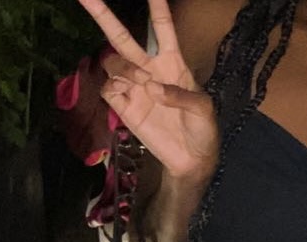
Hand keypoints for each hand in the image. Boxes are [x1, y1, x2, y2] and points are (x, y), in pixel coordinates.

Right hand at [78, 0, 218, 183]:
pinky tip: (131, 94)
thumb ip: (181, 95)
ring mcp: (134, 87)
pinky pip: (108, 88)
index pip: (162, 27)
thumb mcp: (203, 109)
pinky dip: (116, 88)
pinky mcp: (124, 107)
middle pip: (122, 37)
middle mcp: (149, 69)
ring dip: (124, 67)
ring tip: (143, 82)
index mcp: (172, 61)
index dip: (156, 7)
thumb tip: (151, 88)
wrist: (191, 160)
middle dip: (103, 15)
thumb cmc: (202, 130)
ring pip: (112, 61)